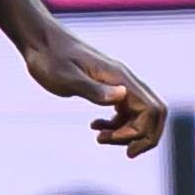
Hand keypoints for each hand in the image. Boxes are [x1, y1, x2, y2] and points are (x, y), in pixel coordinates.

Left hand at [23, 23, 167, 153]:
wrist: (40, 41)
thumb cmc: (50, 58)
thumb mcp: (66, 78)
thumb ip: (92, 89)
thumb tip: (121, 97)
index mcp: (120, 78)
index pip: (151, 110)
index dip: (141, 132)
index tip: (111, 140)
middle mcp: (125, 80)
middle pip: (154, 113)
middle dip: (144, 136)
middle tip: (125, 153)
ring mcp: (118, 83)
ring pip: (140, 114)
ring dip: (127, 132)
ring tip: (100, 138)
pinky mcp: (107, 87)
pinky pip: (125, 110)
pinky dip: (117, 124)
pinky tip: (95, 126)